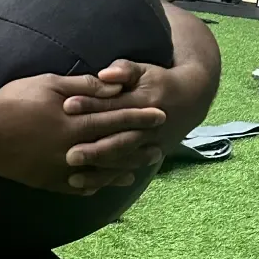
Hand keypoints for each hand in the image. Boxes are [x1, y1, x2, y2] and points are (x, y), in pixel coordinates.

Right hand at [0, 72, 166, 194]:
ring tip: (137, 170)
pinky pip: (75, 187)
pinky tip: (102, 184)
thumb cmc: (13, 99)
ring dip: (120, 170)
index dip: (139, 118)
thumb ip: (84, 86)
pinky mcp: (46, 181)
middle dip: (138, 147)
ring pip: (99, 172)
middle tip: (159, 148)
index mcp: (76, 122)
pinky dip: (92, 186)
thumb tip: (113, 86)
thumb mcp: (49, 83)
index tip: (159, 115)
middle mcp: (73, 148)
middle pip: (114, 149)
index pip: (117, 119)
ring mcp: (60, 168)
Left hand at [61, 60, 213, 176]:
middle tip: (68, 155)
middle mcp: (148, 127)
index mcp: (144, 102)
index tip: (67, 106)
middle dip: (94, 149)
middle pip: (119, 140)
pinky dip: (109, 180)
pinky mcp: (149, 157)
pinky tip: (88, 188)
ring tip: (72, 178)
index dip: (90, 105)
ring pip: (123, 161)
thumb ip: (124, 70)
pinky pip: (127, 171)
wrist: (192, 100)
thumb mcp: (143, 70)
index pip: (113, 104)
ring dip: (99, 171)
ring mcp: (150, 145)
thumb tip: (105, 75)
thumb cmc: (158, 81)